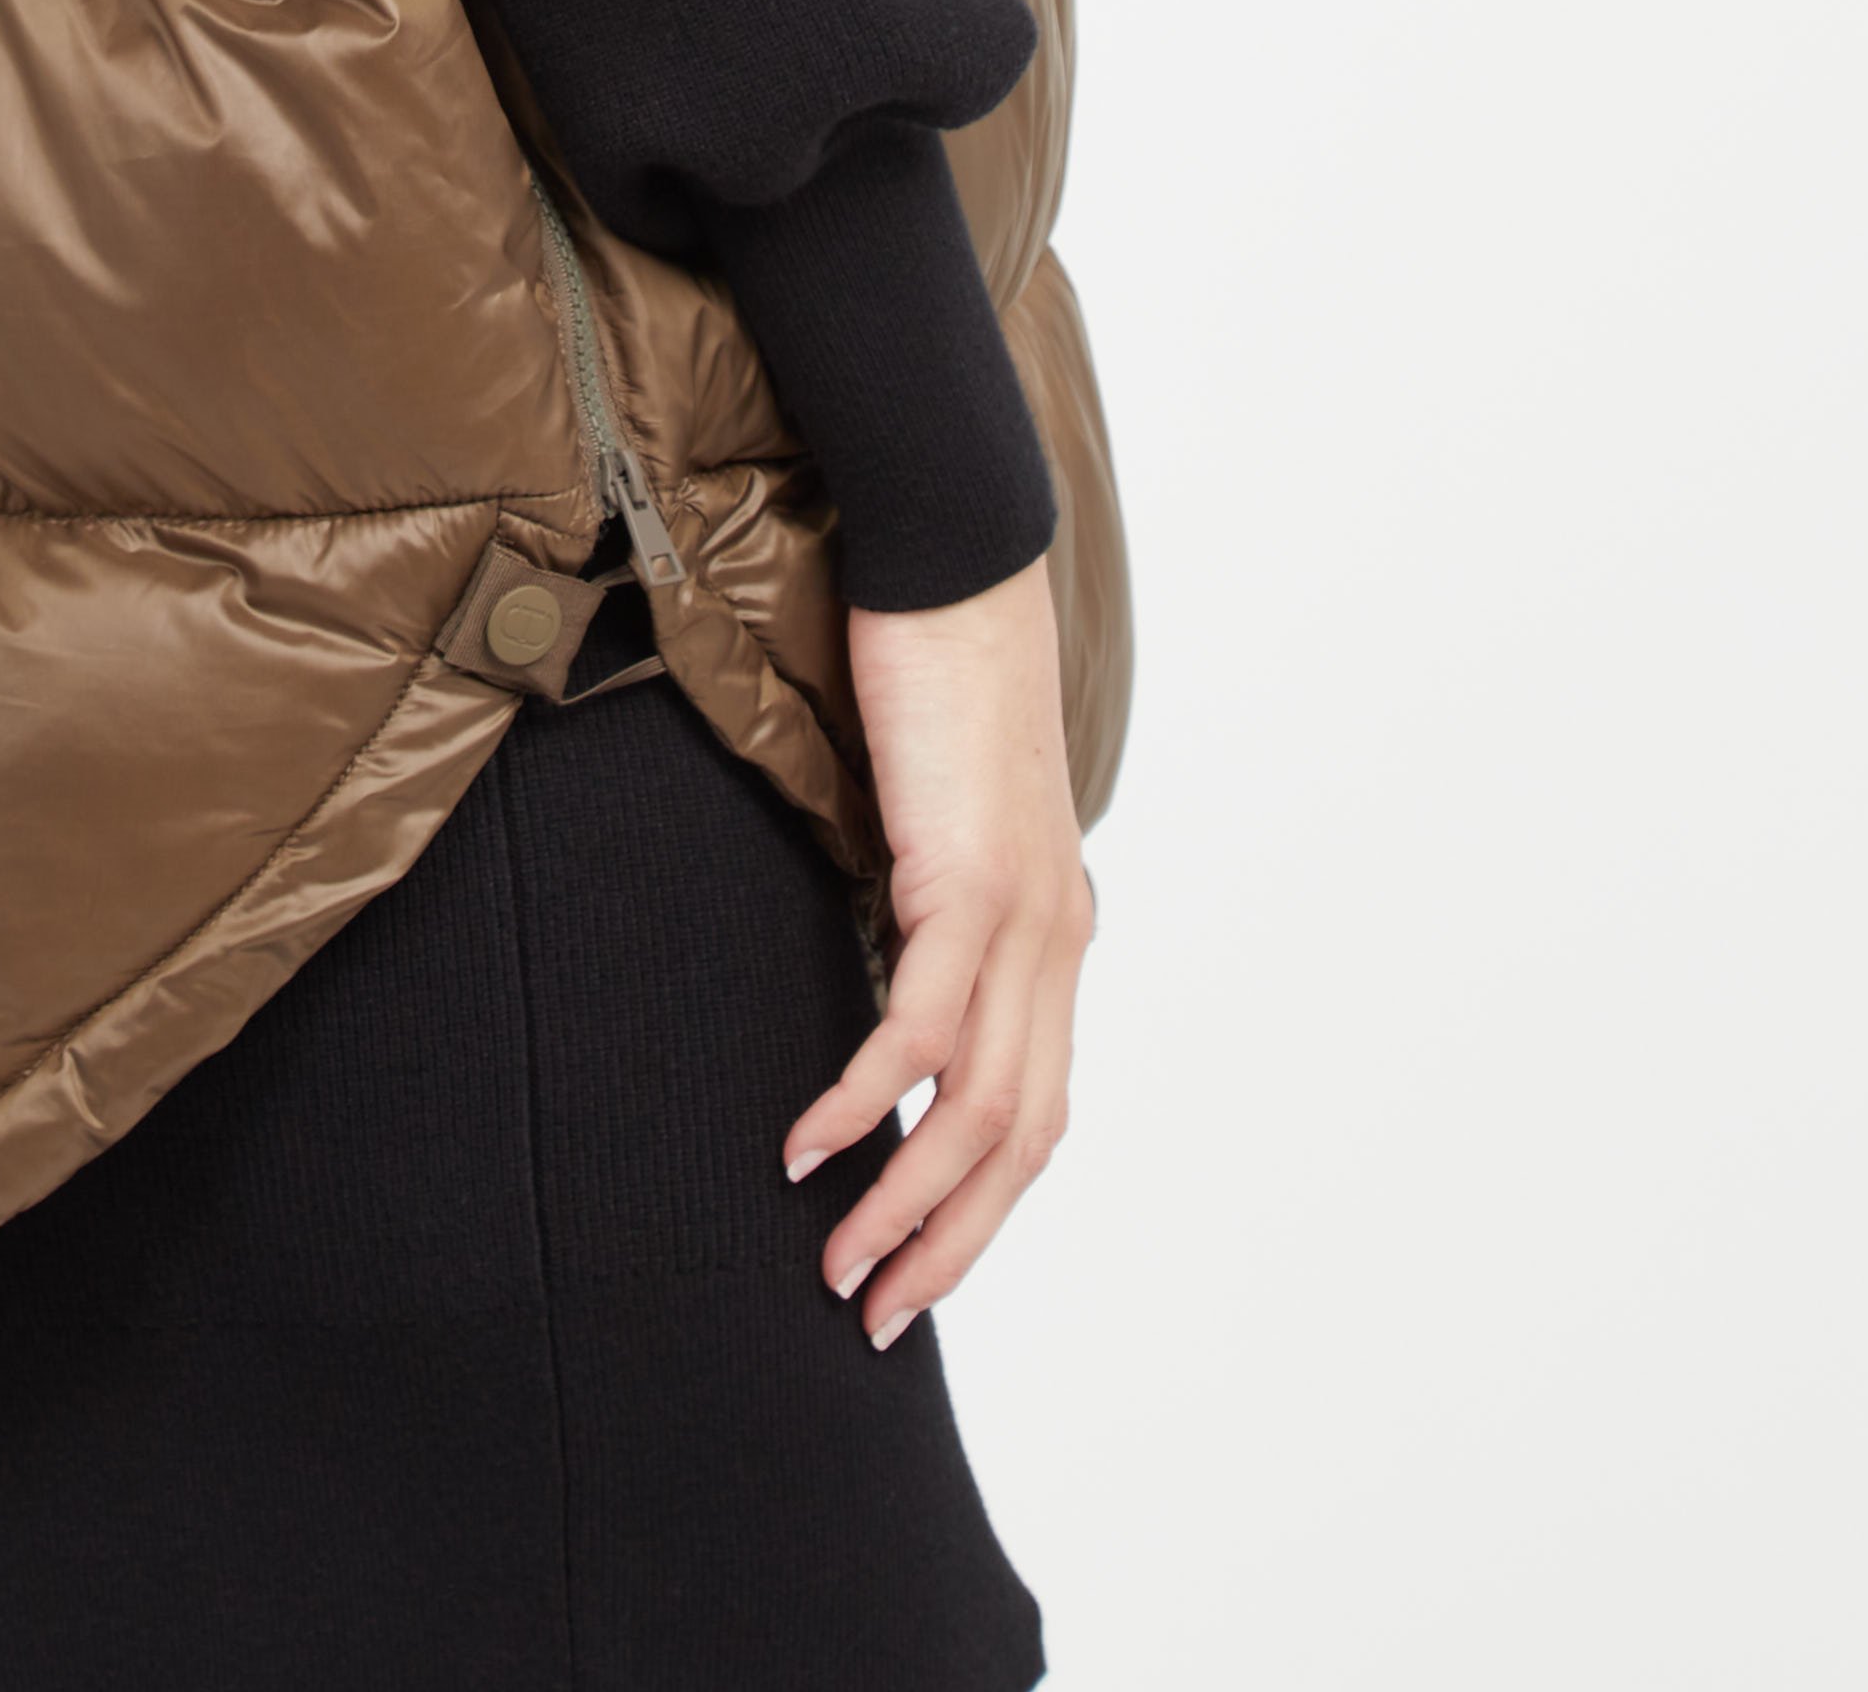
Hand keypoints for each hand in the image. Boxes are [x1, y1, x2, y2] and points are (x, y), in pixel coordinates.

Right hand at [781, 553, 1094, 1346]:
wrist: (954, 556)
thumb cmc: (929, 664)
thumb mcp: (936, 804)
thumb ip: (926, 889)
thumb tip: (876, 959)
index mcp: (1054, 924)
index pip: (1033, 1105)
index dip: (978, 1203)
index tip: (908, 1265)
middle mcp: (1058, 933)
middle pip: (1020, 1138)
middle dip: (948, 1242)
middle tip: (872, 1310)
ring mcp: (1025, 911)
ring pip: (979, 1107)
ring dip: (904, 1201)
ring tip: (837, 1262)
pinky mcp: (970, 876)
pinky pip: (919, 1027)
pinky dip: (864, 1099)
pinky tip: (809, 1142)